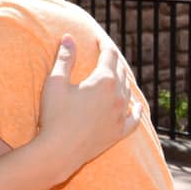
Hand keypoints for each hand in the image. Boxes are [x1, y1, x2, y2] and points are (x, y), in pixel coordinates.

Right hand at [36, 34, 139, 178]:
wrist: (59, 152)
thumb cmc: (54, 115)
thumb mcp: (56, 82)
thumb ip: (65, 58)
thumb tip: (69, 37)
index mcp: (104, 80)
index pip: (109, 54)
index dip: (103, 43)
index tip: (97, 37)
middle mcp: (118, 96)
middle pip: (120, 71)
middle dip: (112, 60)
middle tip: (103, 54)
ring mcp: (121, 115)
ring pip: (128, 91)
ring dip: (122, 80)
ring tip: (115, 75)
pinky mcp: (119, 133)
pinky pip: (134, 118)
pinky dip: (135, 109)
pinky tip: (135, 106)